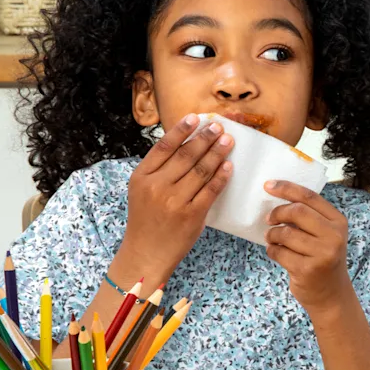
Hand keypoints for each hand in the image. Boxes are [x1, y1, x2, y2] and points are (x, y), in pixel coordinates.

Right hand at [119, 114, 233, 279]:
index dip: (181, 130)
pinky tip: (228, 166)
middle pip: (186, 156)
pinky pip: (211, 191)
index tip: (196, 118)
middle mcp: (157, 187)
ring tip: (228, 141)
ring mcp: (174, 202)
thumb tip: (184, 142)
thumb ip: (158, 169)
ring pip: (201, 171)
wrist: (146, 252)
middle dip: (205, 138)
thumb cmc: (146, 219)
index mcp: (141, 177)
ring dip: (217, 153)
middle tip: (218, 127)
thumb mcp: (141, 190)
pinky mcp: (191, 216)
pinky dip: (221, 176)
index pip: (164, 147)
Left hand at [263, 180, 353, 312]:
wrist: (331, 294)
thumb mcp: (326, 235)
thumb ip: (310, 217)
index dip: (286, 188)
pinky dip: (272, 251)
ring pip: (285, 233)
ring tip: (272, 239)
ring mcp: (322, 254)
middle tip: (269, 219)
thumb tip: (278, 198)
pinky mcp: (308, 269)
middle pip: (297, 211)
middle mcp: (334, 236)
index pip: (309, 197)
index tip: (268, 185)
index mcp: (338, 222)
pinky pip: (279, 252)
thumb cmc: (323, 259)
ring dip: (272, 235)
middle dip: (278, 213)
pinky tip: (276, 253)